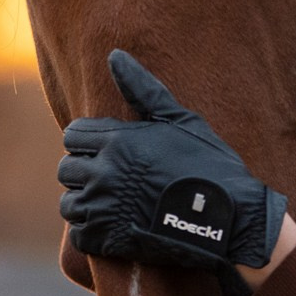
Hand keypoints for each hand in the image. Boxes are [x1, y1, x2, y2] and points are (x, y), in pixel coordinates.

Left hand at [57, 50, 287, 295]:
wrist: (229, 219)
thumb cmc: (209, 165)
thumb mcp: (180, 119)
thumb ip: (142, 88)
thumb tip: (114, 55)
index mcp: (117, 140)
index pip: (73, 136)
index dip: (88, 144)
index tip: (108, 154)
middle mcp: (104, 172)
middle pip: (66, 170)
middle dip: (84, 174)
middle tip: (113, 182)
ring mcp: (104, 207)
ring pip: (70, 205)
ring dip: (87, 205)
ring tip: (116, 207)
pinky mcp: (107, 240)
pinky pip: (79, 235)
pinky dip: (93, 234)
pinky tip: (117, 229)